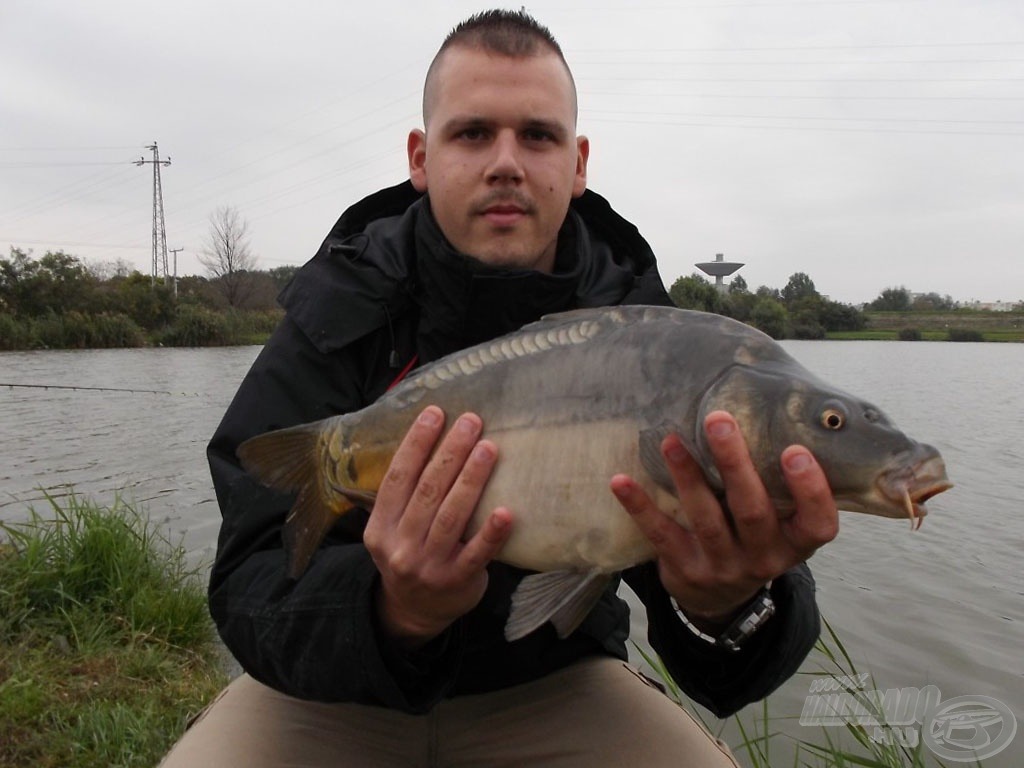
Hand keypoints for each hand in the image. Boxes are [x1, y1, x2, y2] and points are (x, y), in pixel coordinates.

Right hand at [363, 406, 512, 648]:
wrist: (413, 612)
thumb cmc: (409, 554)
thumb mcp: (390, 529)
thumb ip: (405, 495)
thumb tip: (432, 436)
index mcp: (380, 526)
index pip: (398, 477)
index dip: (416, 443)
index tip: (436, 413)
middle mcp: (400, 545)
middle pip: (428, 491)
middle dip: (451, 452)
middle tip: (472, 421)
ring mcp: (428, 565)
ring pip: (452, 515)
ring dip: (472, 479)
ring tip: (489, 449)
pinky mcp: (457, 581)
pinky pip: (477, 553)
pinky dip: (491, 532)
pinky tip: (507, 512)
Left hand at [611, 410, 837, 628]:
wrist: (721, 601)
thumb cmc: (755, 540)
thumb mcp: (781, 524)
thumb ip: (780, 485)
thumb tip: (774, 412)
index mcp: (794, 543)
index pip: (818, 523)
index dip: (811, 490)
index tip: (795, 451)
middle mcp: (763, 558)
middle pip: (753, 512)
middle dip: (735, 466)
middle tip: (719, 422)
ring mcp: (723, 566)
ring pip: (706, 519)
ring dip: (687, 477)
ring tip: (670, 440)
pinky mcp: (685, 568)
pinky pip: (661, 535)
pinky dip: (640, 507)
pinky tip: (620, 481)